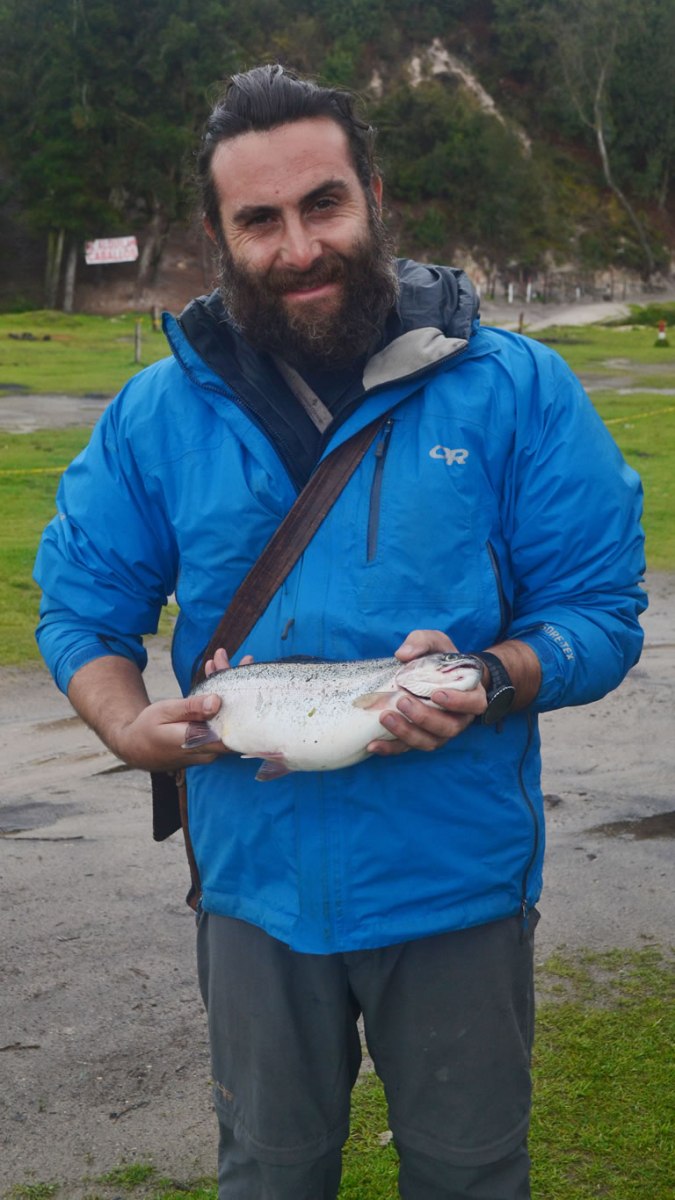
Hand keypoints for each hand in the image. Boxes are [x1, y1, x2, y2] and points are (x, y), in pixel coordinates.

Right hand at [116, 647, 253, 770]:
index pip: (235, 722)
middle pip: (235, 714)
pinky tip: (215, 675)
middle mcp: (211, 748)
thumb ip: (191, 708)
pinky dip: (218, 697)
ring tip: (227, 661)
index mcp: (202, 742)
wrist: (136, 749)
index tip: (246, 668)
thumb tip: (217, 702)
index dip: (245, 696)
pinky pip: (219, 717)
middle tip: (246, 658)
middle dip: (238, 683)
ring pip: (228, 714)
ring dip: (228, 687)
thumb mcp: (166, 713)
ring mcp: (211, 747)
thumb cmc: (147, 729)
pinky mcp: (208, 743)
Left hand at [367, 629, 486, 758]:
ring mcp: (440, 732)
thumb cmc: (440, 658)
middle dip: (424, 718)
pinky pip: (408, 749)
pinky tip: (373, 744)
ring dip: (407, 733)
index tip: (436, 694)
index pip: (473, 704)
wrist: (435, 675)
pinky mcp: (420, 738)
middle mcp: (459, 718)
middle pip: (448, 728)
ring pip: (429, 742)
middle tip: (403, 701)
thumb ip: (422, 642)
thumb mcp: (435, 642)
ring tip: (385, 717)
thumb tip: (403, 654)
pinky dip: (391, 748)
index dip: (458, 702)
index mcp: (470, 695)